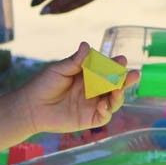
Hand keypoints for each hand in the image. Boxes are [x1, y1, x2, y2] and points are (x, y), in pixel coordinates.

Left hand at [15, 43, 139, 134]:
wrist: (30, 107)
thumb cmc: (43, 85)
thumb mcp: (59, 70)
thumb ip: (76, 62)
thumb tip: (87, 46)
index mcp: (88, 75)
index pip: (107, 69)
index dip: (115, 65)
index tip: (121, 59)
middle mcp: (94, 89)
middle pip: (115, 85)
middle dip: (126, 80)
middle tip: (134, 74)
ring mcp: (93, 104)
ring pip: (114, 100)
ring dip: (119, 94)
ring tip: (118, 89)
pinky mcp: (89, 118)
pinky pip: (104, 115)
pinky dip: (107, 110)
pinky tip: (103, 104)